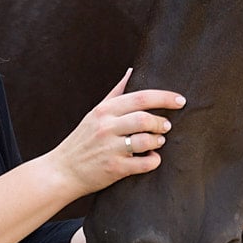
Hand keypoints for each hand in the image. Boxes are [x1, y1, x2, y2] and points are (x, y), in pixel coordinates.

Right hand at [49, 69, 184, 198]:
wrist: (62, 171)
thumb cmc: (83, 140)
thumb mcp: (95, 113)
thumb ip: (116, 93)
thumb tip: (132, 71)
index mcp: (104, 110)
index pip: (140, 98)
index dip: (164, 97)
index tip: (180, 100)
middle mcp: (106, 127)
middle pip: (144, 119)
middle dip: (161, 122)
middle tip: (166, 126)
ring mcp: (110, 148)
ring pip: (146, 140)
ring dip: (158, 140)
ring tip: (158, 141)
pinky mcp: (114, 168)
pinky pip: (144, 163)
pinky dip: (153, 161)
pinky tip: (152, 158)